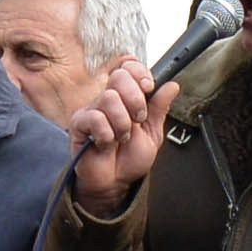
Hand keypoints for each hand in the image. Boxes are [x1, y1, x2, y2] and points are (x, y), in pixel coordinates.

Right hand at [64, 67, 169, 213]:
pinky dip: (106, 135)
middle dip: (135, 101)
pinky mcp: (79, 123)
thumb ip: (160, 108)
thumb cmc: (130, 159)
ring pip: (109, 98)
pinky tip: (106, 143)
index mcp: (126, 97)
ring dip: (122, 124)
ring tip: (121, 138)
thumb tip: (172, 86)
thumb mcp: (153, 133)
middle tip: (137, 120)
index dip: (140, 74)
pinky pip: (95, 118)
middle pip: (120, 76)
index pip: (128, 67)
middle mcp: (109, 99)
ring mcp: (93, 109)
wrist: (116, 183)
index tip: (148, 89)